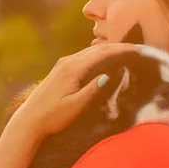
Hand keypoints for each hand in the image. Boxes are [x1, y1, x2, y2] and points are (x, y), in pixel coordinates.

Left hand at [4, 43, 135, 143]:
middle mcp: (67, 62)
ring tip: (128, 52)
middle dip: (119, 47)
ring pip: (91, 52)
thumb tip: (109, 75)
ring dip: (110, 50)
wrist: (28, 120)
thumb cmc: (52, 117)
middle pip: (98, 49)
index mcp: (72, 69)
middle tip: (140, 49)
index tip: (140, 50)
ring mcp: (63, 64)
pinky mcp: (61, 69)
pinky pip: (84, 57)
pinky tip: (107, 60)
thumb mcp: (74, 106)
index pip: (103, 53)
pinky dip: (99, 56)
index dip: (122, 49)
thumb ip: (91, 90)